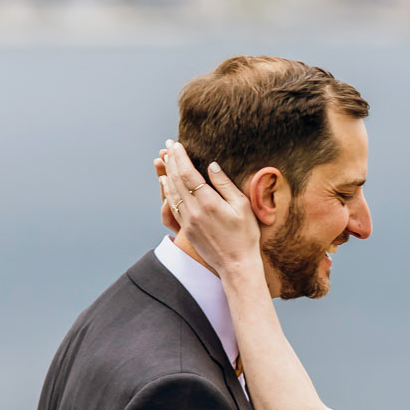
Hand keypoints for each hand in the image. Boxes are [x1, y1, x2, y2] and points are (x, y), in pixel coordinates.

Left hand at [157, 141, 260, 274]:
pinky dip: (167, 191)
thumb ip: (225, 185)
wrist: (236, 265)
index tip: (176, 144)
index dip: (180, 157)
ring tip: (164, 159)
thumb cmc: (245, 235)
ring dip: (166, 173)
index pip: (188, 174)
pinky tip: (165, 182)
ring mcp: (188, 221)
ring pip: (171, 192)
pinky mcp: (186, 229)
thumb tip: (211, 166)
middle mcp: (194, 211)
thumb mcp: (242, 206)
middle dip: (171, 160)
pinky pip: (172, 205)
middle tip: (167, 145)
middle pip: (176, 180)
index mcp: (208, 203)